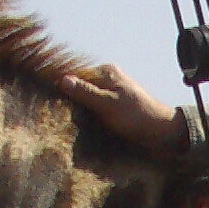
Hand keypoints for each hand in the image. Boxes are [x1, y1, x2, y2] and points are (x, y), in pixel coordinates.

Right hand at [61, 63, 187, 155]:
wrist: (161, 134)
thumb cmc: (137, 116)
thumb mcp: (108, 104)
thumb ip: (86, 92)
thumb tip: (63, 80)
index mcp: (107, 73)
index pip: (76, 75)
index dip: (62, 86)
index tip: (47, 98)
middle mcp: (107, 82)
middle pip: (79, 88)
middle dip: (68, 99)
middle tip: (52, 113)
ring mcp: (109, 96)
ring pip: (84, 101)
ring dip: (76, 111)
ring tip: (61, 121)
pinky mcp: (111, 110)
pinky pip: (92, 111)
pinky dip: (85, 118)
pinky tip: (76, 126)